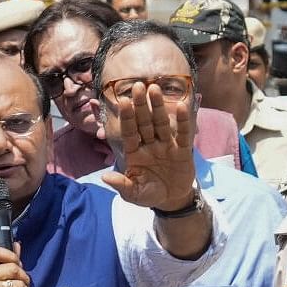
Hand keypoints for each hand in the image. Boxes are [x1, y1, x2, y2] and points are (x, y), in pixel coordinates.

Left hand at [102, 82, 195, 210]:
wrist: (171, 200)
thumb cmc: (148, 194)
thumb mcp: (133, 193)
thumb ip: (121, 185)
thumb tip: (105, 178)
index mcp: (134, 153)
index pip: (129, 132)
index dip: (127, 117)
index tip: (123, 101)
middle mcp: (149, 145)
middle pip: (144, 122)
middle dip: (140, 105)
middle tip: (137, 86)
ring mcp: (166, 146)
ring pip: (160, 123)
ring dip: (158, 107)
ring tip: (155, 88)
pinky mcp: (182, 151)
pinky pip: (182, 134)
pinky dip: (182, 122)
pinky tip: (181, 106)